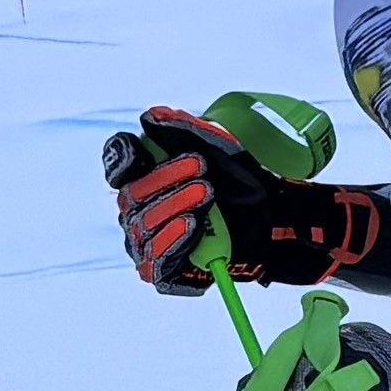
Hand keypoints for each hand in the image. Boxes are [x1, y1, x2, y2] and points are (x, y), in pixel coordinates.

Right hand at [102, 110, 264, 293]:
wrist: (271, 218)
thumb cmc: (238, 182)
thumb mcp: (218, 147)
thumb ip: (184, 130)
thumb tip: (151, 116)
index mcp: (145, 178)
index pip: (118, 167)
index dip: (121, 158)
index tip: (140, 151)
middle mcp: (140, 212)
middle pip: (131, 196)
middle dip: (165, 179)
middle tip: (202, 168)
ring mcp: (149, 245)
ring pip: (144, 228)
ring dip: (175, 206)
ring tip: (207, 194)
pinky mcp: (165, 274)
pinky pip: (157, 262)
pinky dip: (173, 241)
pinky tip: (191, 225)